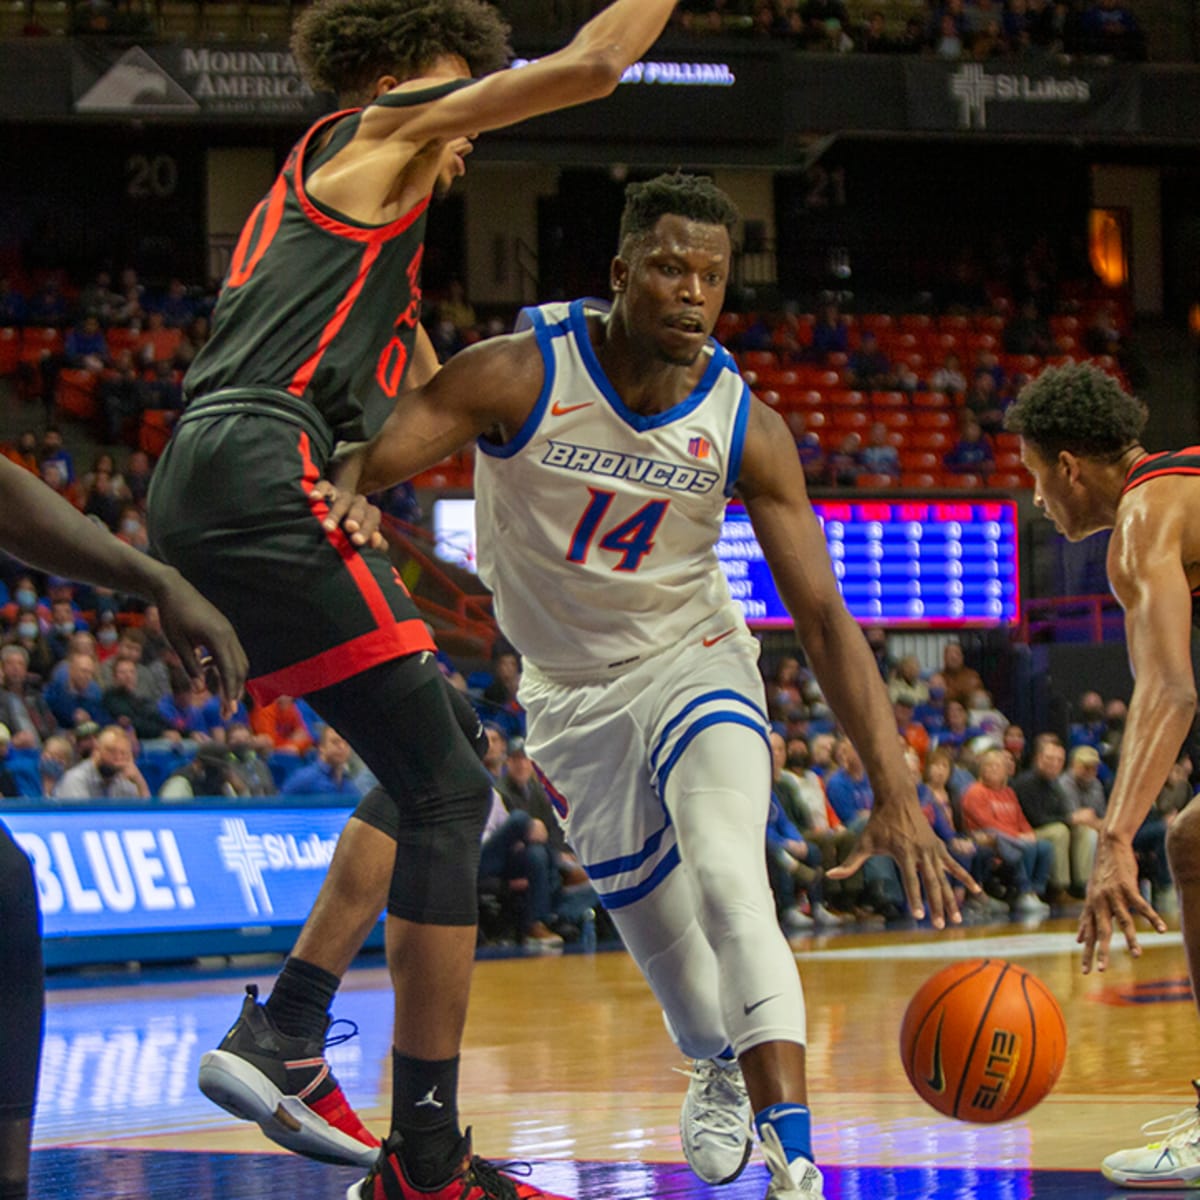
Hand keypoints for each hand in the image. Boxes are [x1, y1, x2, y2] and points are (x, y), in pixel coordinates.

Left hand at [153, 571, 247, 718]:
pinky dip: (224, 665)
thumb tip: (200, 690)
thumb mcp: (177, 644)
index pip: (229, 671)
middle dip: (235, 691)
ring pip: (239, 661)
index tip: (229, 711)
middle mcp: (228, 635)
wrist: (174, 590)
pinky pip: (231, 652)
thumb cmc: (172, 616)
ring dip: (232, 679)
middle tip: (227, 712)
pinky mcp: (225, 630)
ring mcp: (229, 632)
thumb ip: (191, 667)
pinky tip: (207, 668)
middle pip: (240, 669)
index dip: (230, 693)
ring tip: (220, 696)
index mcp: (217, 638)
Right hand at [309, 477, 384, 551]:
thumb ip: (375, 541)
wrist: (339, 509)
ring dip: (335, 514)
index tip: (358, 541)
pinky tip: (313, 497)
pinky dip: (320, 490)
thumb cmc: (353, 530)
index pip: (372, 518)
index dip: (367, 529)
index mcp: (369, 513)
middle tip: (350, 528)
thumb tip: (375, 542)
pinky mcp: (328, 488)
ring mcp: (342, 495)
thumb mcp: (364, 535)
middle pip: (359, 509)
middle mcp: (358, 502)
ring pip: (342, 501)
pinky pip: (324, 486)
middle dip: (355, 518)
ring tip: (328, 527)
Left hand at [827, 799, 978, 927]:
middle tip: (940, 925)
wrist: (898, 800)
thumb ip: (849, 863)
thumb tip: (829, 876)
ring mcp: (933, 850)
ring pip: (945, 879)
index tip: (919, 916)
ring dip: (952, 899)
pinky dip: (965, 877)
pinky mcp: (939, 847)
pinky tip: (976, 891)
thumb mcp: (863, 843)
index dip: (915, 899)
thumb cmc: (878, 824)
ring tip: (957, 918)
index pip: (911, 881)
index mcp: (904, 853)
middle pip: (932, 884)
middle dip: (937, 906)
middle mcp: (921, 853)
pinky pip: (954, 865)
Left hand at [1078, 836, 1167, 973]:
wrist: (1109, 847)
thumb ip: (1085, 919)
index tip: (1086, 972)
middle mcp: (1099, 902)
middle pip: (1101, 931)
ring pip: (1123, 921)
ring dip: (1130, 939)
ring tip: (1137, 955)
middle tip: (1102, 970)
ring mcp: (1113, 895)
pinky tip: (1161, 930)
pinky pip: (1142, 906)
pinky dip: (1152, 918)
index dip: (1086, 953)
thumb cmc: (1102, 874)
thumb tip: (1078, 939)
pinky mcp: (1127, 887)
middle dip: (1101, 951)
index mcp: (1091, 907)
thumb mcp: (1091, 897)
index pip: (1088, 934)